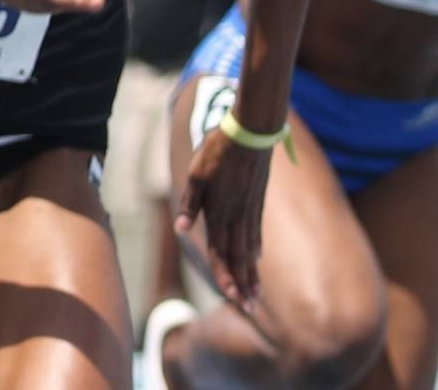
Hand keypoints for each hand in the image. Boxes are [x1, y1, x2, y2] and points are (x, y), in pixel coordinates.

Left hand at [178, 119, 272, 311]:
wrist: (250, 130)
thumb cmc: (217, 149)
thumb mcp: (197, 173)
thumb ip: (190, 204)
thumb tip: (180, 230)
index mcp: (219, 211)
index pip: (220, 251)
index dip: (224, 274)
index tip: (231, 297)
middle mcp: (237, 215)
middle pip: (238, 255)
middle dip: (242, 282)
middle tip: (249, 307)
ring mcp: (250, 209)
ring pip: (249, 247)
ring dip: (252, 271)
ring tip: (256, 293)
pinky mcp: (256, 200)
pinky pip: (256, 230)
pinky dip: (255, 247)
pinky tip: (256, 258)